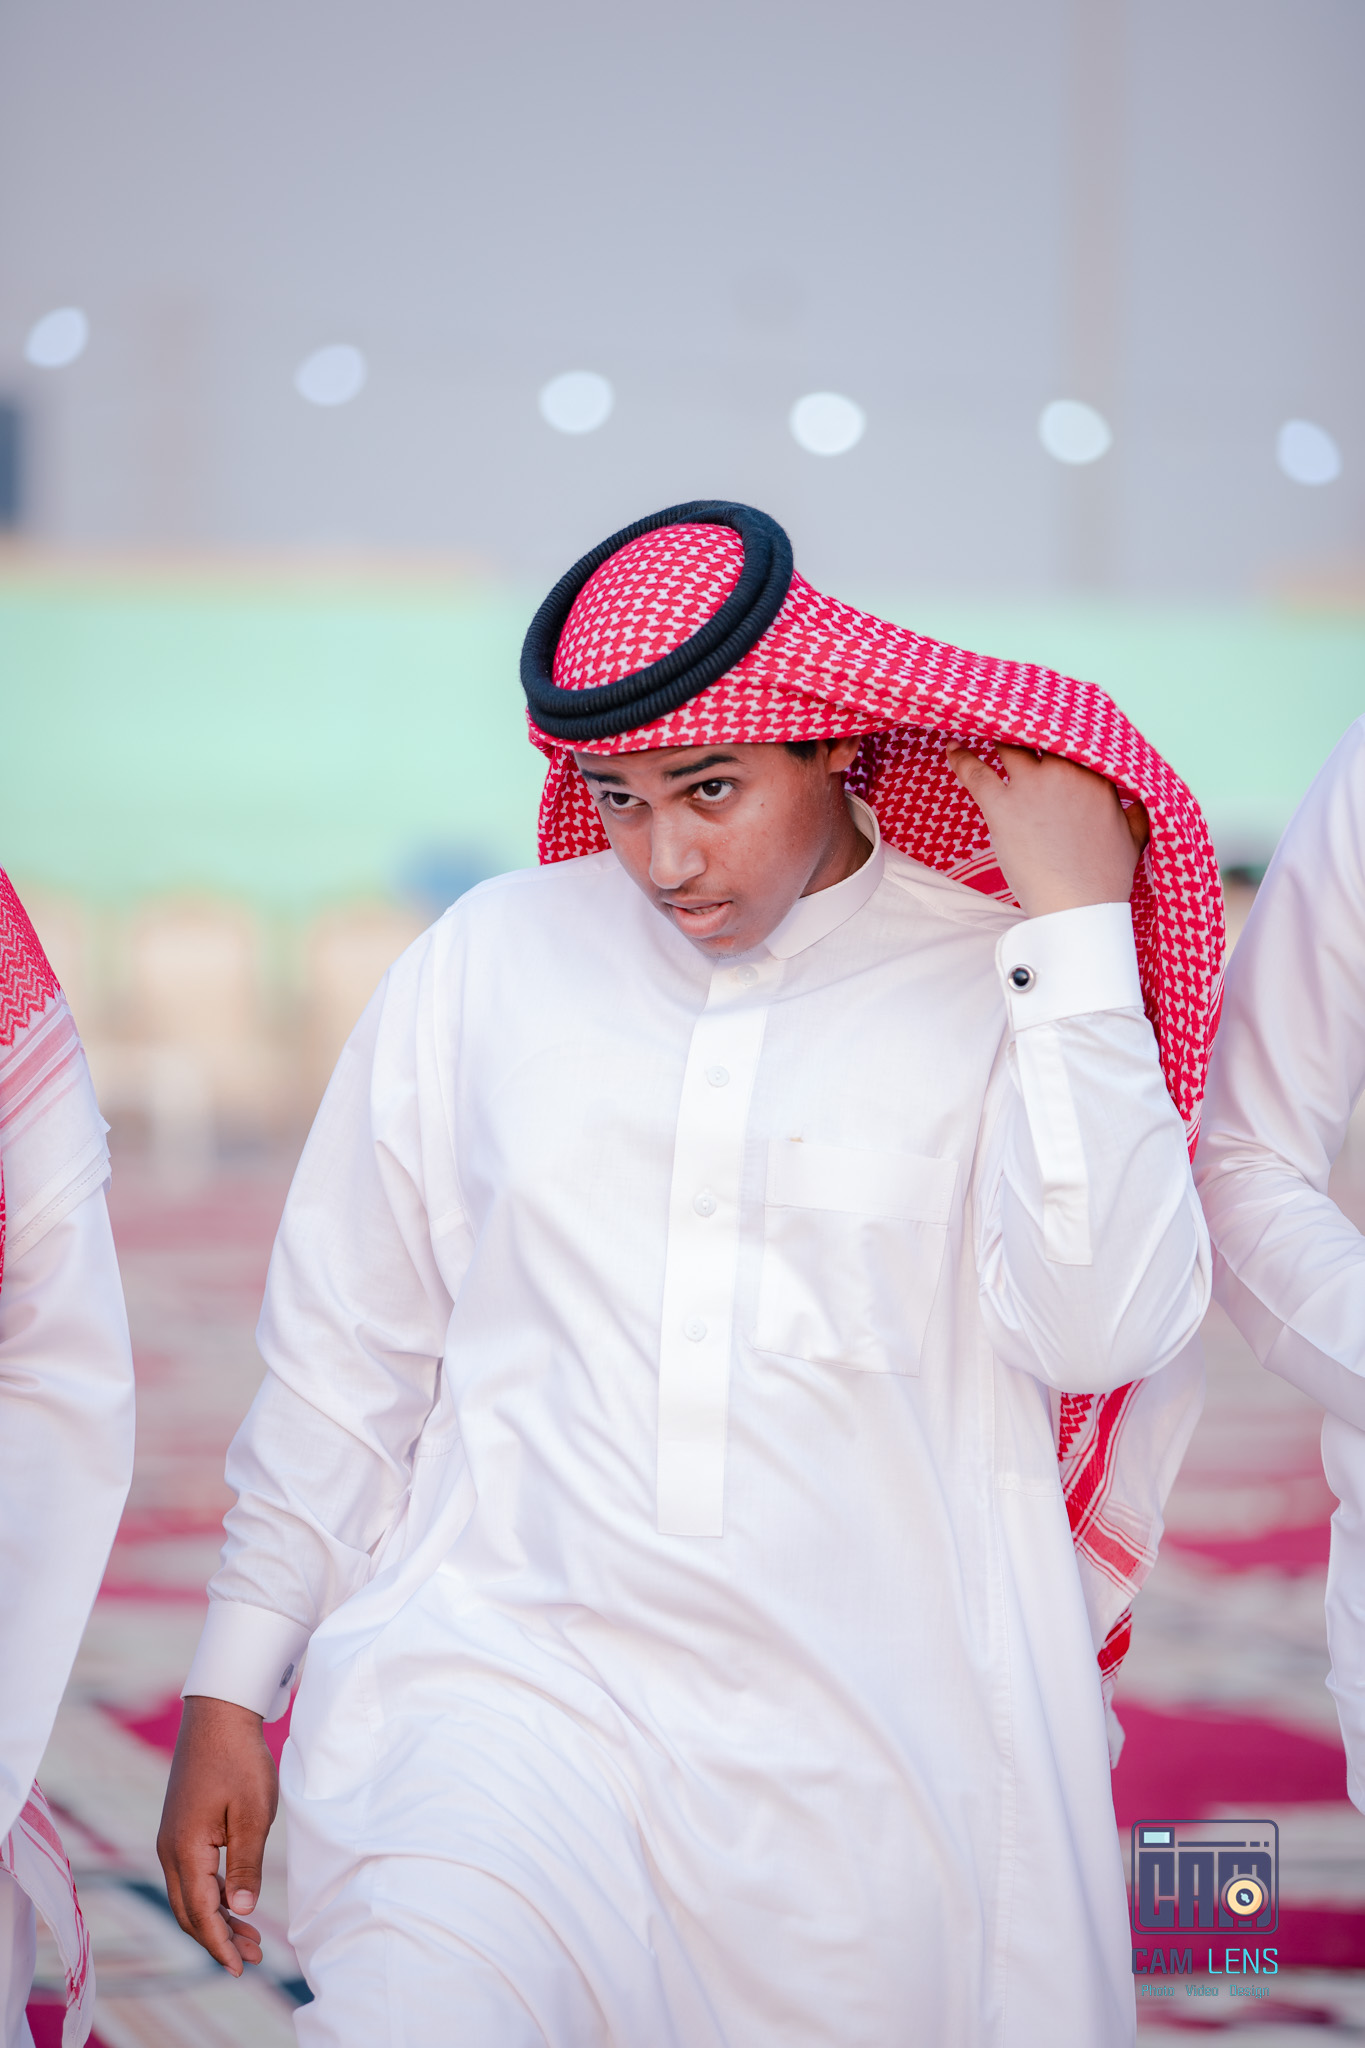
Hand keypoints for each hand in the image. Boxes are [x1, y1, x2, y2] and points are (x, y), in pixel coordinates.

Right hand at [157, 1695, 278, 1974]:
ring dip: (216, 1918)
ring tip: (250, 1937)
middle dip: (218, 1939)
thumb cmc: (239, 1760)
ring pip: (190, 1895)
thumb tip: (240, 1910)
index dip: (220, 1944)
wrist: (218, 1714)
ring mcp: (172, 1838)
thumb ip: (245, 1865)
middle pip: (189, 1911)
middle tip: (253, 1957)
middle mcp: (170, 1849)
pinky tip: (235, 1901)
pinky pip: (192, 1875)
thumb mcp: (251, 1814)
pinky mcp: (181, 1827)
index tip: (241, 1968)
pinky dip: (212, 1895)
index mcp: (185, 1849)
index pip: (201, 1912)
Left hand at [946, 744, 1148, 917]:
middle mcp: (1065, 772)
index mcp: (1097, 776)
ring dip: (994, 737)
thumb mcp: (1134, 839)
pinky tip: (952, 749)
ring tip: (981, 728)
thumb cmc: (1106, 877)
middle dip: (1028, 725)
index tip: (1050, 725)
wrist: (1078, 905)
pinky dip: (961, 758)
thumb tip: (1137, 801)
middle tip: (1013, 719)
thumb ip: (1135, 812)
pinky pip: (975, 771)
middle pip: (1040, 733)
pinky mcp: (1002, 806)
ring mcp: (1032, 786)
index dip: (1060, 732)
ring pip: (1008, 745)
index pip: (1076, 739)